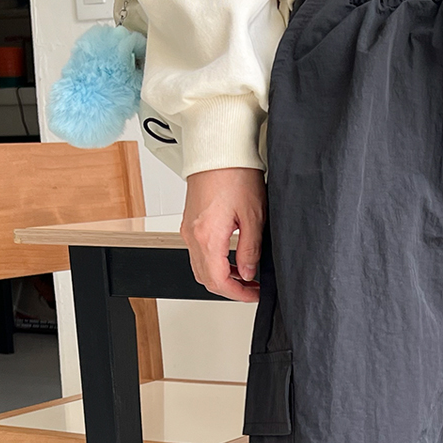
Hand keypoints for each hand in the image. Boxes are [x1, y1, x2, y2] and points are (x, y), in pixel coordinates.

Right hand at [181, 167, 264, 301]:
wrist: (218, 149)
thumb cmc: (235, 173)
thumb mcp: (254, 216)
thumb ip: (250, 250)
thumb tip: (247, 273)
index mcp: (207, 237)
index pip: (219, 281)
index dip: (238, 294)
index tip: (254, 294)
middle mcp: (193, 235)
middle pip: (206, 279)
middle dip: (230, 289)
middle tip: (251, 288)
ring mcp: (188, 229)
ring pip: (200, 267)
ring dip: (221, 276)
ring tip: (244, 275)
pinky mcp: (190, 222)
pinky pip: (198, 252)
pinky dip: (213, 262)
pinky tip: (231, 258)